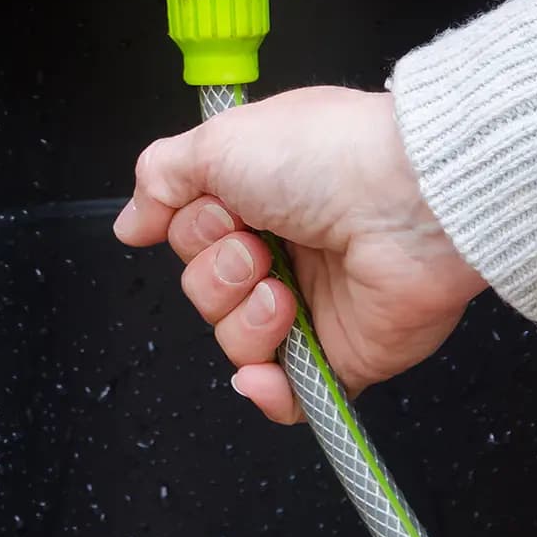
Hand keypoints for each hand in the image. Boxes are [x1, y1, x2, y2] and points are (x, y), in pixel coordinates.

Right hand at [112, 86, 486, 423]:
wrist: (406, 200)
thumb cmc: (325, 156)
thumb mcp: (218, 141)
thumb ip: (160, 179)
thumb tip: (130, 223)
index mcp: (260, 194)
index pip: (192, 234)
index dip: (193, 228)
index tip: (217, 207)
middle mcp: (285, 247)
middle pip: (204, 290)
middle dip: (217, 272)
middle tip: (256, 244)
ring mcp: (314, 304)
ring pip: (235, 341)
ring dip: (246, 318)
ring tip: (284, 289)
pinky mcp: (342, 355)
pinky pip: (285, 395)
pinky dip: (267, 389)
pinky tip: (265, 371)